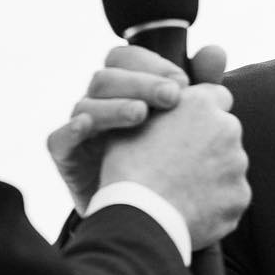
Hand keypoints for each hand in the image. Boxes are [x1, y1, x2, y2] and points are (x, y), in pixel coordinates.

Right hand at [47, 43, 225, 211]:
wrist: (153, 224)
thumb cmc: (172, 171)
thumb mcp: (193, 129)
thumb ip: (204, 89)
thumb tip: (216, 50)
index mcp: (128, 93)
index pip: (127, 59)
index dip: (152, 64)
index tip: (184, 83)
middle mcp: (102, 106)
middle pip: (108, 78)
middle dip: (142, 83)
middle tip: (174, 97)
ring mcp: (83, 133)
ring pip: (85, 104)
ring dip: (115, 106)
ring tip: (141, 115)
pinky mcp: (68, 162)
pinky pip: (58, 140)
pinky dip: (72, 130)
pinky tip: (87, 127)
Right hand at [99, 82, 249, 249]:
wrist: (140, 216)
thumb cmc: (130, 166)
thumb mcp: (139, 121)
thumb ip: (167, 103)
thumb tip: (188, 87)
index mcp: (201, 104)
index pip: (216, 96)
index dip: (200, 113)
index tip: (186, 127)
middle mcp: (227, 127)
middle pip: (224, 132)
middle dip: (208, 145)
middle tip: (179, 164)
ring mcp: (237, 164)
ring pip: (229, 165)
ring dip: (212, 174)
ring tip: (180, 190)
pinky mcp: (240, 197)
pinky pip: (230, 197)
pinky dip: (216, 204)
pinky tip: (190, 210)